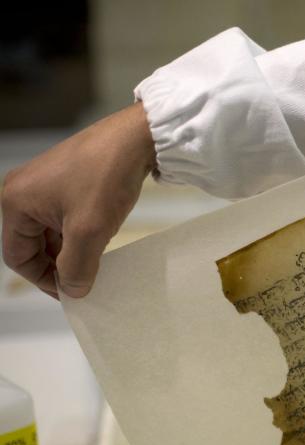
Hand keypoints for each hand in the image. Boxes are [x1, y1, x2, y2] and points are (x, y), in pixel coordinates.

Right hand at [1, 103, 155, 297]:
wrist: (135, 138)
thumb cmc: (106, 179)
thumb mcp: (90, 231)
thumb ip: (77, 267)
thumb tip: (74, 291)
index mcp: (16, 203)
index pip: (18, 257)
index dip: (43, 280)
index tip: (72, 293)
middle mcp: (22, 191)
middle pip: (32, 245)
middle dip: (57, 265)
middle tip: (85, 283)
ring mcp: (43, 184)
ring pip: (50, 233)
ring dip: (71, 251)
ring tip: (96, 264)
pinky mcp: (64, 180)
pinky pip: (64, 217)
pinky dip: (78, 234)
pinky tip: (100, 241)